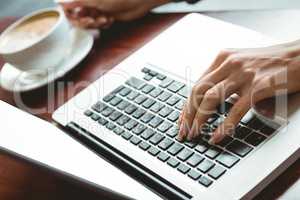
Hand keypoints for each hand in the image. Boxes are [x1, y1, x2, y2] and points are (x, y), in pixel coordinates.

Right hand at [61, 0, 169, 27]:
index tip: (69, 19)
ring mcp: (99, 10)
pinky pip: (100, 26)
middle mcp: (91, 3)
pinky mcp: (107, 17)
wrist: (136, 2)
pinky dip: (105, 24)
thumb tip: (60, 3)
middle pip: (80, 17)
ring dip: (97, 23)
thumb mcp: (94, 0)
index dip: (70, 15)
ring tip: (104, 18)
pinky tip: (110, 19)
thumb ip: (76, 2)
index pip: (71, 7)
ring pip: (91, 23)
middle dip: (85, 21)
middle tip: (91, 20)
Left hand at [178, 42, 299, 143]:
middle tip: (183, 131)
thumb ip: (224, 78)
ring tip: (194, 134)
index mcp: (222, 59)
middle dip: (187, 114)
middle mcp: (229, 64)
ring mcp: (243, 74)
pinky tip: (217, 137)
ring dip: (199, 119)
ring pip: (211, 99)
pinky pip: (235, 110)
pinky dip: (224, 126)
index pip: (196, 84)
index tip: (181, 120)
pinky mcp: (258, 86)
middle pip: (198, 91)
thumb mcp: (242, 64)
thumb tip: (209, 102)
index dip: (186, 105)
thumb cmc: (272, 62)